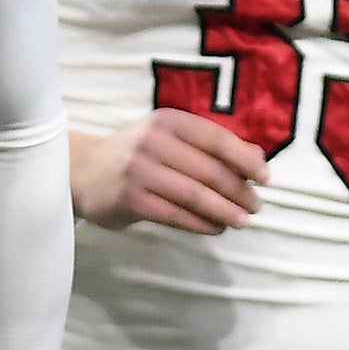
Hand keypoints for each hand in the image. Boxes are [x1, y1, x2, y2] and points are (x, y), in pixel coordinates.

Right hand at [71, 111, 265, 232]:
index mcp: (168, 121)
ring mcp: (140, 170)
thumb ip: (211, 146)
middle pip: (209, 170)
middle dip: (239, 191)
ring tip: (242, 221)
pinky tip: (215, 228)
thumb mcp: (170, 139)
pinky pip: (175, 215)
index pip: (216, 139)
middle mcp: (153, 141)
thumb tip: (258, 158)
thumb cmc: (136, 155)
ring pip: (194, 194)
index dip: (245, 160)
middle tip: (256, 207)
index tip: (266, 179)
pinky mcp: (130, 198)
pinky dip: (201, 224)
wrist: (83, 171)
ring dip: (224, 211)